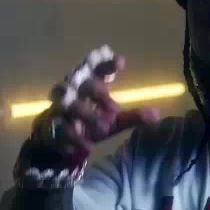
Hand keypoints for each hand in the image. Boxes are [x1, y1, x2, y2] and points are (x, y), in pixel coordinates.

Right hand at [27, 46, 160, 164]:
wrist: (60, 137)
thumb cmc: (90, 120)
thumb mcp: (114, 120)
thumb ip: (133, 116)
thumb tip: (157, 115)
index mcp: (89, 83)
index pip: (96, 68)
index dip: (106, 63)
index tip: (120, 62)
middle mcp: (73, 91)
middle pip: (83, 82)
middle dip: (98, 92)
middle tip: (115, 109)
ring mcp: (61, 107)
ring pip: (70, 104)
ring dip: (86, 114)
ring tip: (103, 127)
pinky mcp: (53, 125)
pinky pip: (62, 129)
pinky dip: (75, 138)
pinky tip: (88, 147)